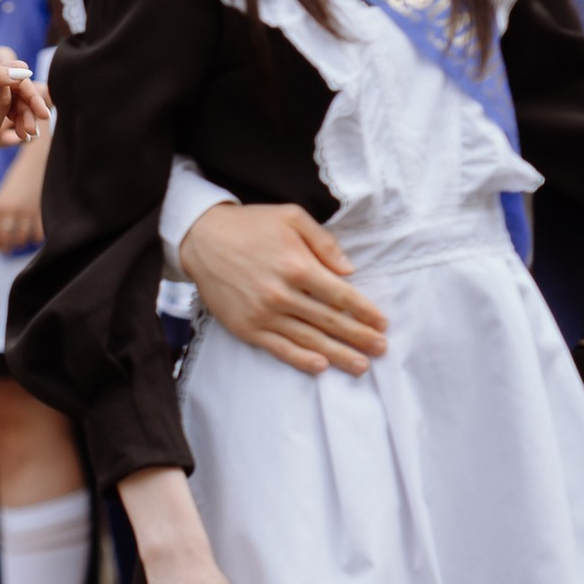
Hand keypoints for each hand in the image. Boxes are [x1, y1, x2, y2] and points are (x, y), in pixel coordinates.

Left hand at [0, 134, 48, 252]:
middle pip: (7, 238)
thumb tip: (0, 233)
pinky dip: (36, 238)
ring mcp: (28, 211)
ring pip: (22, 238)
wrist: (38, 159)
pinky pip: (38, 234)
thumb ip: (1, 212)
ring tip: (21, 241)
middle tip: (9, 249)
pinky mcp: (42, 211)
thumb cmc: (20, 176)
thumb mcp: (5, 193)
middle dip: (7, 246)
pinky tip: (35, 236)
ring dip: (21, 242)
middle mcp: (13, 210)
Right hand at [179, 202, 389, 374]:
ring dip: (339, 355)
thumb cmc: (250, 225)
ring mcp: (263, 314)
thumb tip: (349, 270)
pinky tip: (321, 366)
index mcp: (298, 266)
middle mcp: (282, 294)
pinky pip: (279, 348)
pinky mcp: (246, 327)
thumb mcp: (291, 216)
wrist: (201, 238)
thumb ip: (324, 242)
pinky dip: (301, 360)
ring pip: (309, 340)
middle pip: (330, 322)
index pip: (341, 296)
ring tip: (361, 365)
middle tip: (381, 348)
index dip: (365, 311)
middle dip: (360, 337)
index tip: (382, 323)